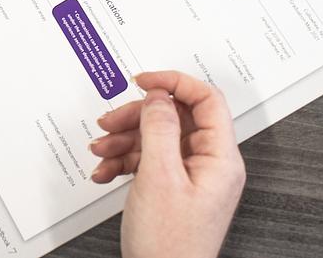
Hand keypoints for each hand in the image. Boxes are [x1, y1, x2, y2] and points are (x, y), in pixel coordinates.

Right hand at [91, 71, 245, 257]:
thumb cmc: (170, 245)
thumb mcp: (159, 177)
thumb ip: (159, 129)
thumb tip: (159, 96)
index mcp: (220, 158)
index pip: (207, 100)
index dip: (175, 83)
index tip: (146, 81)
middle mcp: (209, 164)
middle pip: (174, 117)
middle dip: (137, 117)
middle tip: (111, 121)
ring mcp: (190, 177)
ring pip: (156, 138)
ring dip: (123, 140)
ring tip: (102, 151)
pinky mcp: (172, 189)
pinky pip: (148, 160)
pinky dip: (123, 161)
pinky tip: (106, 171)